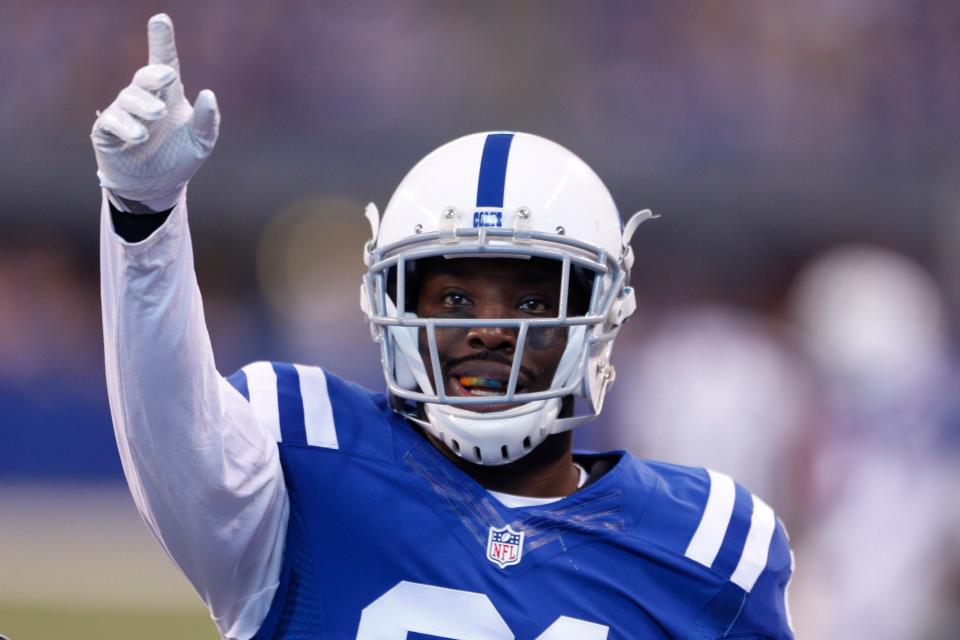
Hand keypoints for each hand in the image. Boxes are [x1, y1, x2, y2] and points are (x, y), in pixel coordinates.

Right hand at [91, 13, 219, 211]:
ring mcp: (125, 113)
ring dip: (144, 105)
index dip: (162, 41)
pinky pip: (112, 121)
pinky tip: (139, 135)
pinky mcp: (107, 131)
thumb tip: (208, 94)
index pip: (164, 63)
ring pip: (129, 98)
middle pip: (145, 77)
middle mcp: (145, 99)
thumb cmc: (179, 158)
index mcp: (169, 96)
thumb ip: (208, 121)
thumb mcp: (202, 143)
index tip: (160, 20)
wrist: (157, 188)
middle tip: (168, 76)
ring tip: (158, 116)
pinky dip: (126, 125)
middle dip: (154, 73)